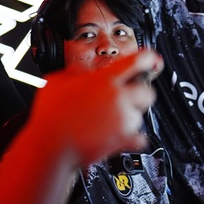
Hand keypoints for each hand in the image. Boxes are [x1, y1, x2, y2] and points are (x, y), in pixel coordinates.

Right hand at [28, 50, 162, 164]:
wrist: (51, 145)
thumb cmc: (51, 115)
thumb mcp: (56, 82)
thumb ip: (73, 73)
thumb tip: (79, 71)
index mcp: (104, 80)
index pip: (136, 62)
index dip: (148, 58)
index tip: (152, 60)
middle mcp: (118, 98)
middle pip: (148, 92)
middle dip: (142, 94)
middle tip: (130, 96)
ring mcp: (122, 120)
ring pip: (140, 116)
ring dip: (130, 117)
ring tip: (111, 120)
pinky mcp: (123, 140)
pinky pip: (139, 139)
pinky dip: (133, 139)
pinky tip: (121, 136)